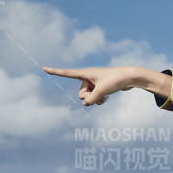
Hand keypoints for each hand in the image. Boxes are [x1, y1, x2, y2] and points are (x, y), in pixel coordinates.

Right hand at [41, 65, 161, 105]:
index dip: (55, 72)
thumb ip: (92, 99)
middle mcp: (86, 78)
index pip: (66, 73)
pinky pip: (93, 99)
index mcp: (85, 73)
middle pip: (80, 94)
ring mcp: (92, 84)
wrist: (129, 78)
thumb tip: (85, 105)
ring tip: (105, 95)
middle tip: (100, 93)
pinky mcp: (98, 88)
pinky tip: (106, 98)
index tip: (43, 68)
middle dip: (89, 98)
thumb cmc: (116, 80)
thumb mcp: (102, 91)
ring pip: (87, 98)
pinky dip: (98, 100)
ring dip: (95, 100)